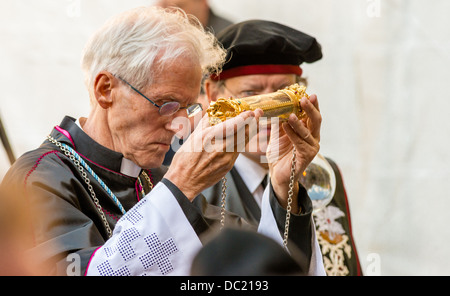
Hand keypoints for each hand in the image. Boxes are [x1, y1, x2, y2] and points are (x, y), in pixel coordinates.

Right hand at [165, 109, 262, 199]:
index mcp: (209, 137)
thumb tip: (214, 107)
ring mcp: (226, 158)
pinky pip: (238, 151)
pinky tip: (242, 136)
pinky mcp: (229, 166)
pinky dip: (242, 142)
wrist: (184, 181)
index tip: (251, 111)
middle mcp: (220, 147)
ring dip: (250, 131)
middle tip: (259, 113)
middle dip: (253, 121)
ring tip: (254, 122)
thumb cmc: (185, 158)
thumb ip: (206, 121)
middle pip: (244, 133)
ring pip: (243, 142)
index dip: (245, 117)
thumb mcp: (193, 136)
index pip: (234, 124)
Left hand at [266, 95, 320, 211]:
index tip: (309, 94)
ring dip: (298, 122)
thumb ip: (279, 122)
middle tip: (304, 99)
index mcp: (308, 131)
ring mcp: (312, 148)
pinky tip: (285, 126)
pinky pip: (300, 143)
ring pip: (307, 131)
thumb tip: (274, 107)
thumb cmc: (279, 154)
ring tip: (290, 115)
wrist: (278, 174)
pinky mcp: (307, 156)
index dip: (313, 104)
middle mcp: (314, 138)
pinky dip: (292, 134)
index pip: (312, 115)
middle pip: (316, 120)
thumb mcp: (278, 134)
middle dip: (310, 109)